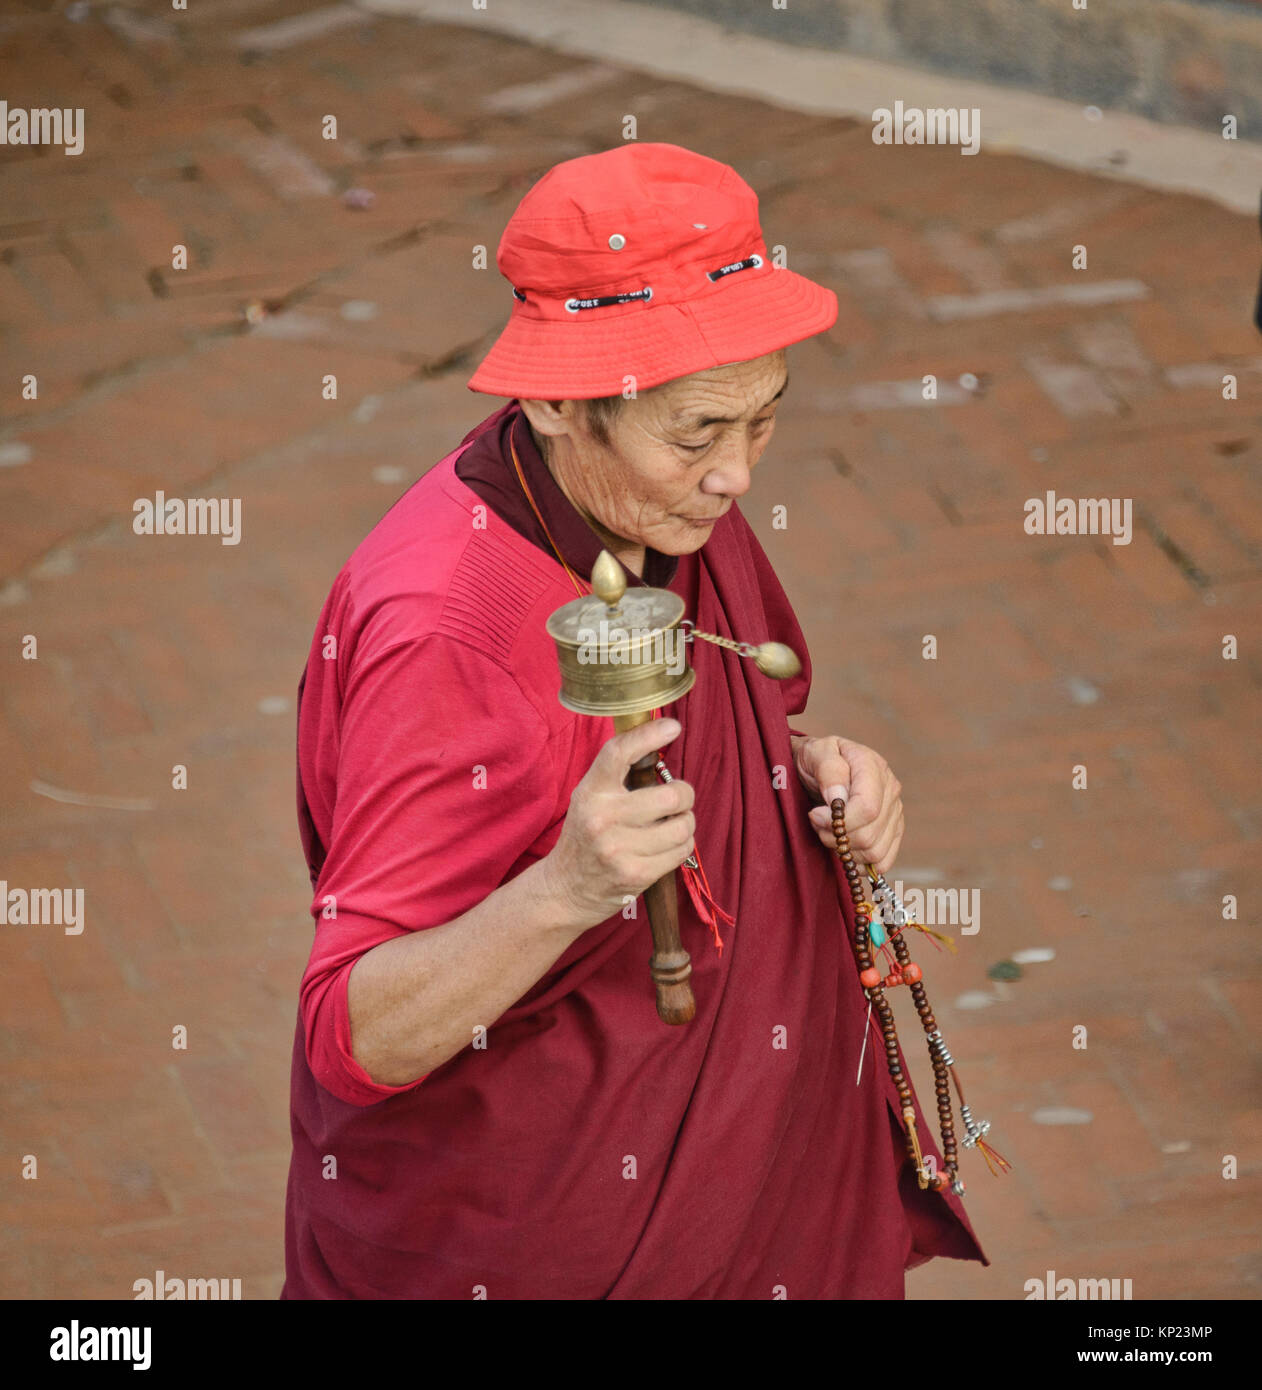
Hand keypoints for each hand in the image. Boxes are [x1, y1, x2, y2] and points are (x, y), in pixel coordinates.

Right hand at [543, 719, 695, 925]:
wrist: (566, 889)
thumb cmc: (586, 835)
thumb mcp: (590, 798)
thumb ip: (618, 775)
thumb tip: (660, 737)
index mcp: (591, 792)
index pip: (619, 753)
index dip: (648, 735)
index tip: (672, 727)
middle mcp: (602, 818)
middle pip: (670, 795)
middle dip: (684, 794)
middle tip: (678, 798)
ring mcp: (619, 849)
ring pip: (682, 825)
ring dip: (686, 822)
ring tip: (672, 824)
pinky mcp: (636, 874)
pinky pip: (681, 850)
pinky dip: (682, 845)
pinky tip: (668, 845)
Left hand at [794, 735, 903, 875]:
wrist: (818, 764)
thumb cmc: (814, 758)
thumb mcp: (815, 752)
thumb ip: (828, 771)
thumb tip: (839, 799)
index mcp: (873, 767)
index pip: (867, 808)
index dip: (839, 821)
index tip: (814, 815)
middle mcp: (890, 790)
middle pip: (869, 835)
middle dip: (836, 837)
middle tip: (816, 823)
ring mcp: (895, 812)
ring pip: (874, 852)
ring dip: (844, 850)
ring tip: (827, 832)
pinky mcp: (893, 830)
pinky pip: (882, 861)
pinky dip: (859, 864)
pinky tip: (842, 849)